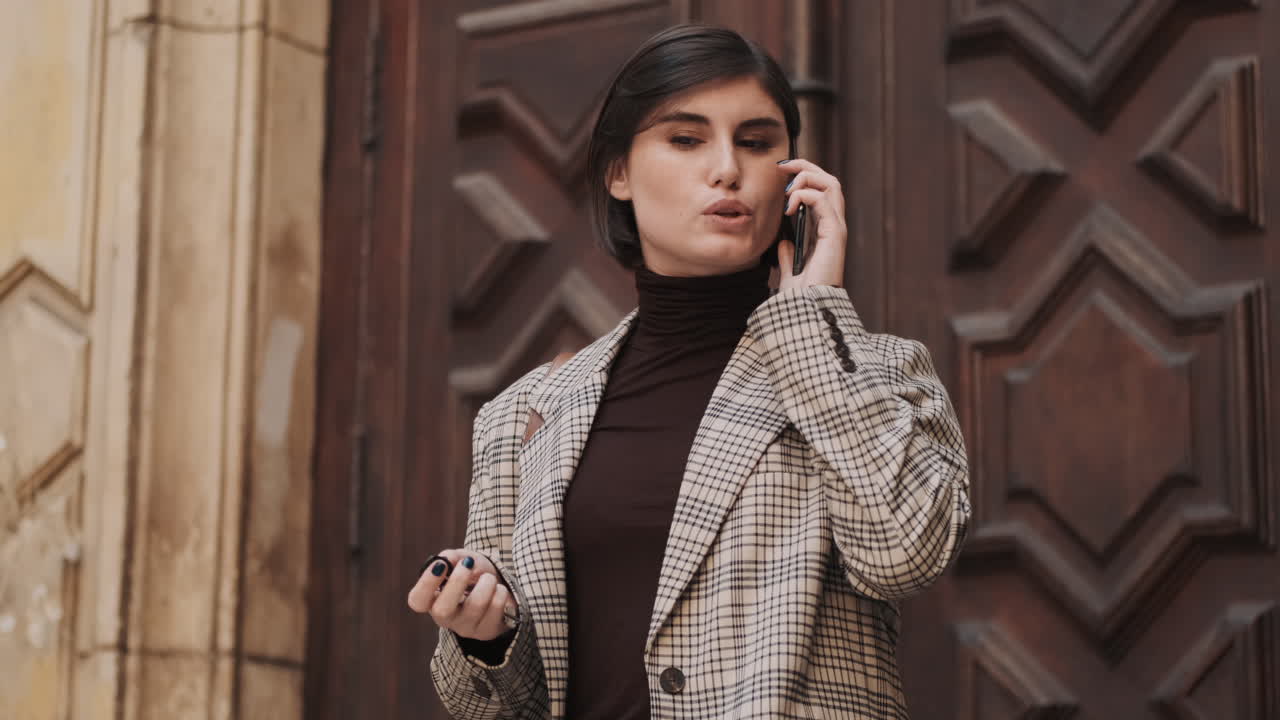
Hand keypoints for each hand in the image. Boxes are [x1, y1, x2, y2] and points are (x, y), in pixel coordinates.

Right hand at [407, 548, 517, 641]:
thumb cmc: (472, 573)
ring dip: (486, 582)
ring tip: (488, 577)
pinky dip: (500, 591)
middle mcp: (445, 618)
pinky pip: (496, 607)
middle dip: (457, 582)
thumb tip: (447, 561)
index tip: (440, 565)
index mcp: (432, 600)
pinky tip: (498, 590)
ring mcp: (466, 627)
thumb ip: (451, 557)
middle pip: (443, 610)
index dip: (426, 583)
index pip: (417, 601)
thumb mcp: (460, 560)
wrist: (497, 587)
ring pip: (475, 605)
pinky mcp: (487, 631)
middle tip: (467, 564)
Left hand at [777, 158, 846, 289]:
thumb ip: (789, 258)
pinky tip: (790, 206)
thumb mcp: (791, 274)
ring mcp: (836, 229)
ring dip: (807, 177)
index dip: (804, 176)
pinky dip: (805, 194)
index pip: (822, 192)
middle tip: (784, 166)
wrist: (807, 310)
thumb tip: (783, 245)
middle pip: (829, 181)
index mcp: (825, 233)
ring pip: (831, 184)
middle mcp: (834, 227)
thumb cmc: (802, 297)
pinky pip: (823, 200)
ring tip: (788, 190)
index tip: (782, 172)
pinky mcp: (834, 234)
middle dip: (807, 167)